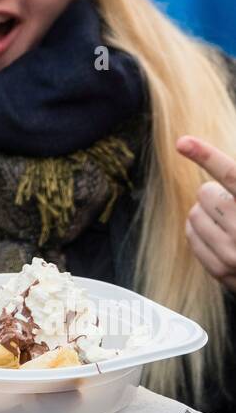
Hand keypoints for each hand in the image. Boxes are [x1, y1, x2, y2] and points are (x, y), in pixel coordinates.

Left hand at [177, 135, 235, 292]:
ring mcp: (233, 254)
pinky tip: (220, 235)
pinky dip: (201, 231)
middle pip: (206, 193)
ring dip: (208, 212)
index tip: (183, 143)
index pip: (231, 175)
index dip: (206, 155)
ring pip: (194, 214)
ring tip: (230, 221)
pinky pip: (192, 236)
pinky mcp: (221, 270)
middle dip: (216, 194)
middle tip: (234, 204)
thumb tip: (222, 174)